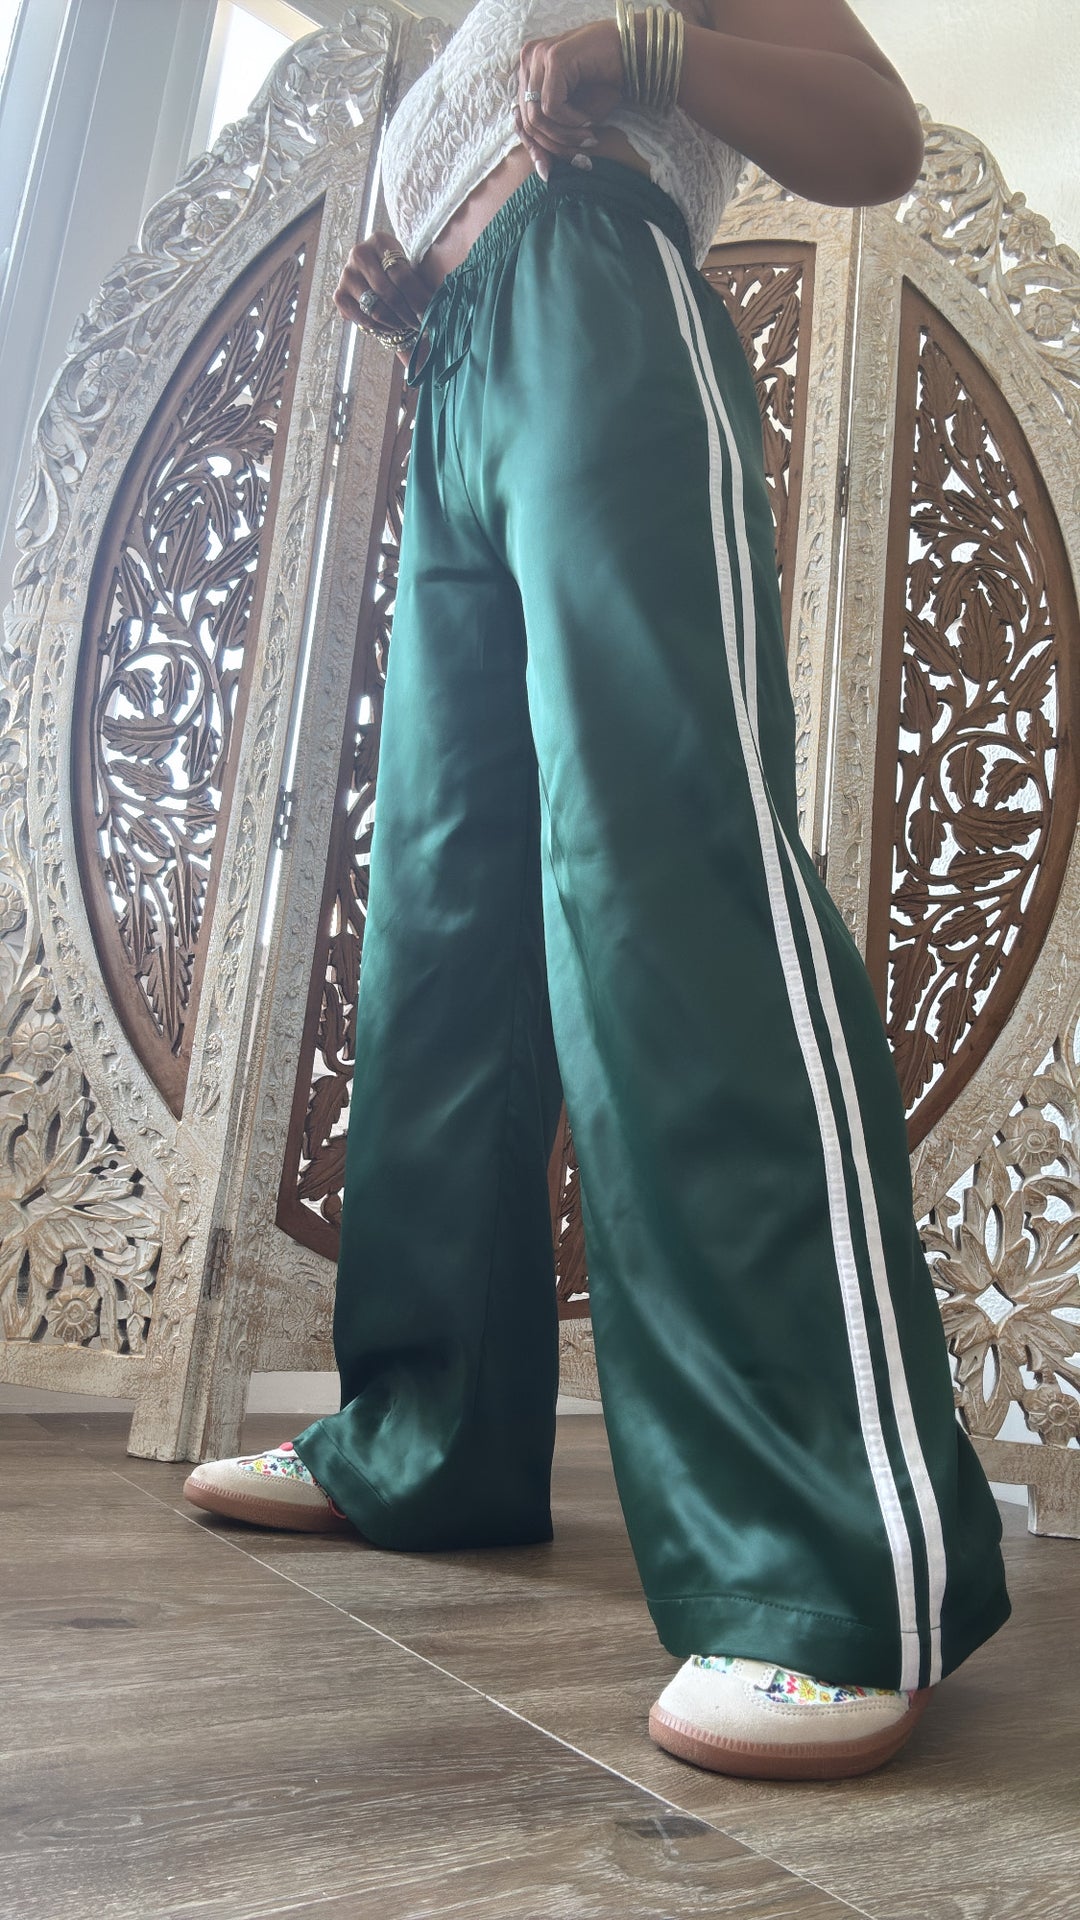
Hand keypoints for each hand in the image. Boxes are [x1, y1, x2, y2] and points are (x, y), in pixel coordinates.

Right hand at [334, 229, 430, 361]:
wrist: (377, 278)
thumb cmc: (401, 274)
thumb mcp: (412, 267)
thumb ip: (422, 281)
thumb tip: (441, 305)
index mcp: (381, 240)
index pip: (402, 275)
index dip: (418, 299)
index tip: (431, 314)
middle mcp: (359, 253)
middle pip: (389, 294)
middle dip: (408, 315)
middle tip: (421, 325)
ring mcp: (346, 274)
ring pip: (376, 309)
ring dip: (396, 324)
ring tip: (407, 326)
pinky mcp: (339, 294)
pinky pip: (362, 319)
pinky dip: (379, 328)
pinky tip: (391, 328)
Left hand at [514, 22, 625, 179]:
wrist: (634, 53)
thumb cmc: (607, 82)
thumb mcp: (576, 114)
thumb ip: (554, 132)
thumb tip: (541, 169)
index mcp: (530, 69)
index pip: (522, 117)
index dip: (534, 148)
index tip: (548, 172)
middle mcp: (529, 59)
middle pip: (528, 120)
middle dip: (553, 146)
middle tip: (579, 159)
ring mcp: (539, 55)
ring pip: (537, 116)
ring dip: (564, 136)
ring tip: (589, 139)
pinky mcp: (554, 58)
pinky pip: (552, 106)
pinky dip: (570, 121)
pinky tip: (588, 121)